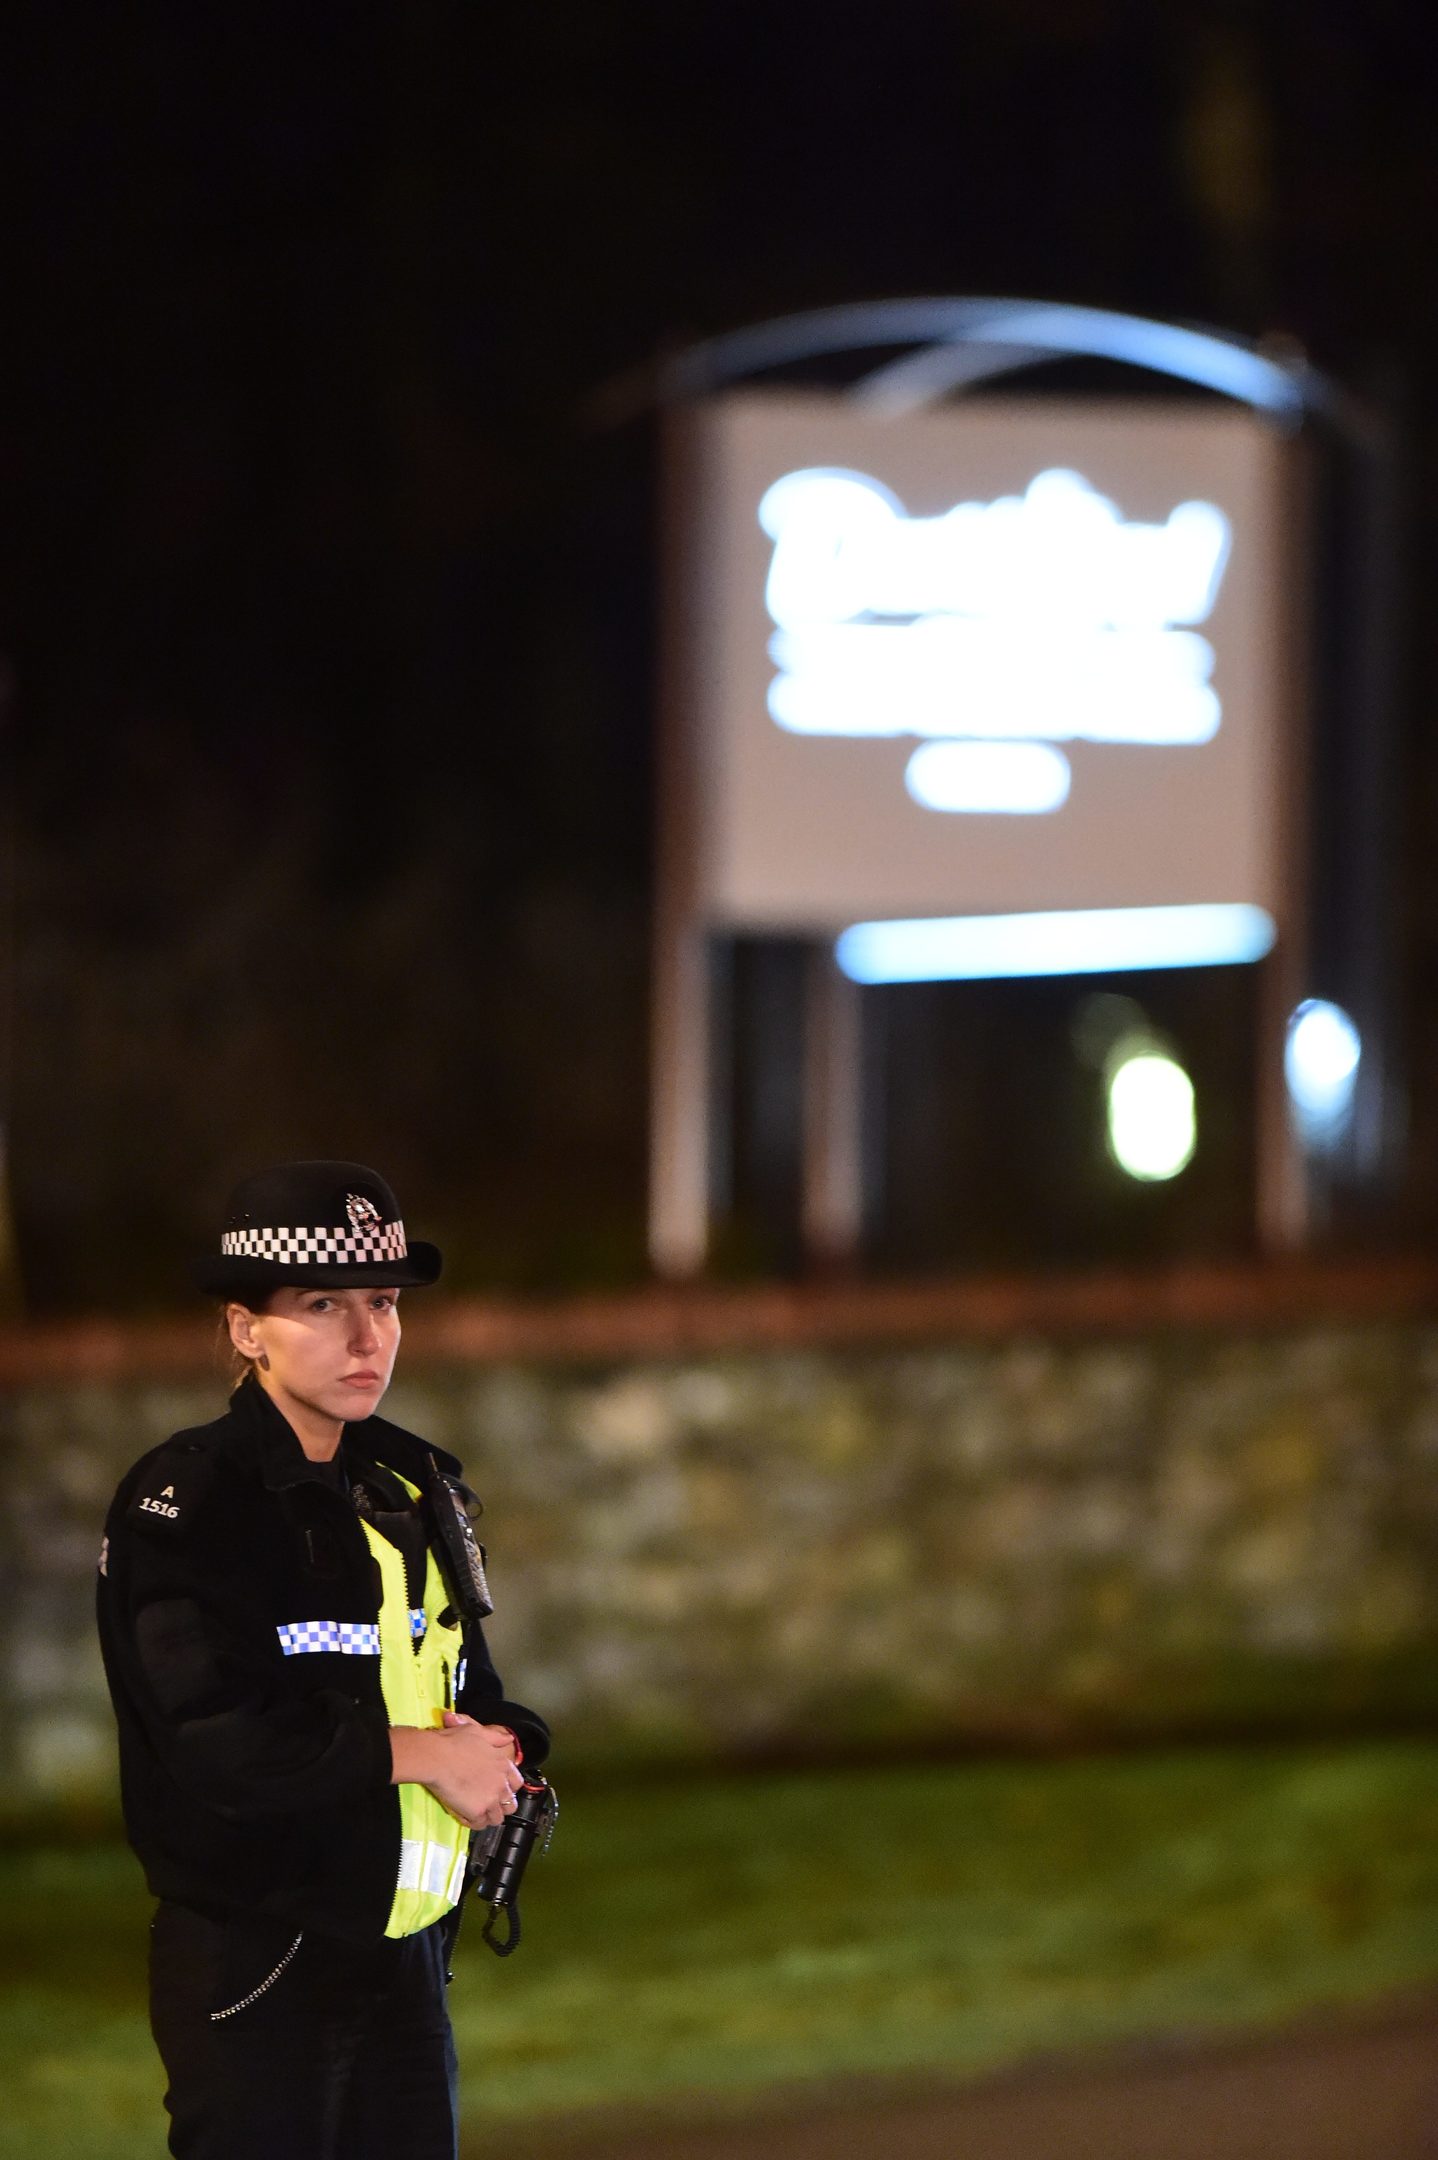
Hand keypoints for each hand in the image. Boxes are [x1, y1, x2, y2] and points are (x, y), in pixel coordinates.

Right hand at [389, 1721, 522, 1828]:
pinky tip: (465, 1815)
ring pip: (497, 1818)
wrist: (436, 1757)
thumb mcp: (478, 1731)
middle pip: (510, 1805)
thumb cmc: (453, 1743)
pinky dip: (473, 1822)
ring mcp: (490, 1799)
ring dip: (487, 1816)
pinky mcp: (477, 1812)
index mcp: (503, 1765)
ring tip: (476, 1812)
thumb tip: (508, 1738)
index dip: (508, 1788)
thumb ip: (496, 1737)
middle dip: (501, 1806)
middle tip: (488, 1804)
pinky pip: (479, 1825)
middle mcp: (501, 1784)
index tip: (500, 1789)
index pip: (517, 1784)